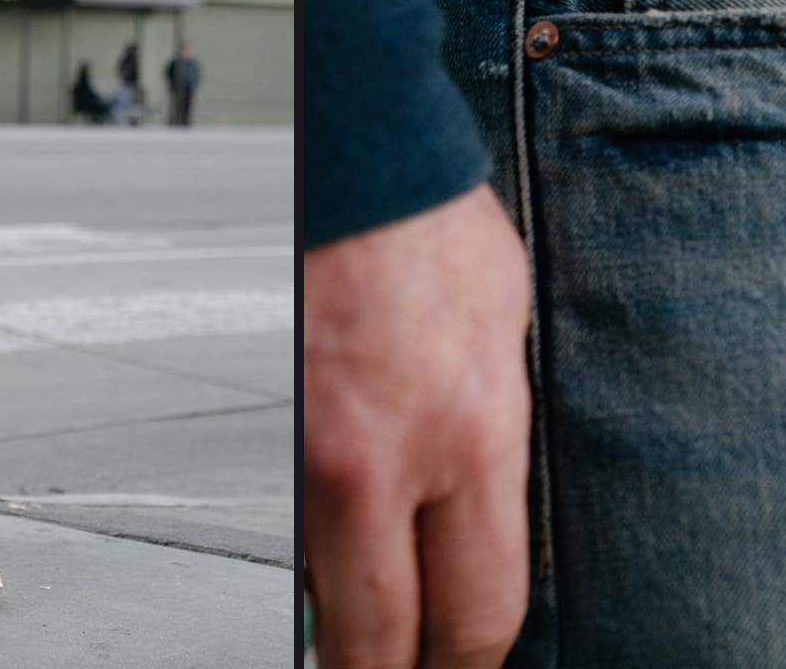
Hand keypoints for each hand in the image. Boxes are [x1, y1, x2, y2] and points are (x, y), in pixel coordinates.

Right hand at [304, 185, 532, 668]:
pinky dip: (319, 562)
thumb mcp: (511, 354)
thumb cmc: (443, 239)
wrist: (359, 164)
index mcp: (472, 438)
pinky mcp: (274, 430)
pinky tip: (339, 566)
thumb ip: (496, 458)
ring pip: (325, 597)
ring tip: (372, 640)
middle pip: (383, 639)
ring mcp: (315, 451)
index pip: (476, 613)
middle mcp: (386, 459)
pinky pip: (299, 532)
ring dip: (349, 630)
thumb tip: (479, 539)